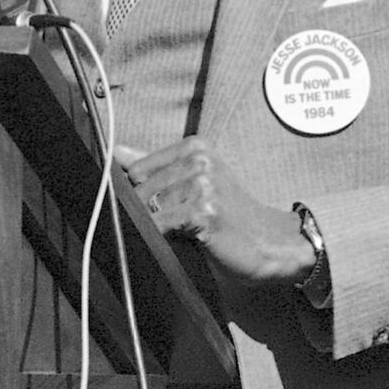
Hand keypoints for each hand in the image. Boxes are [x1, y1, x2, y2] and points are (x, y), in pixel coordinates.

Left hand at [118, 137, 314, 289]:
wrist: (272, 242)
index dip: (137, 193)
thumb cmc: (231, 215)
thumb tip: (116, 151)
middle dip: (145, 211)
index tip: (152, 207)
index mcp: (195, 146)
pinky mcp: (204, 211)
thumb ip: (156, 167)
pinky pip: (160, 225)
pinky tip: (185, 240)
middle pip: (139, 188)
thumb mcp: (195, 181)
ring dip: (155, 226)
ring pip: (147, 208)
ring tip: (182, 233)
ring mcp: (202, 184)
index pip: (136, 168)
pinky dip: (163, 238)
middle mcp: (198, 159)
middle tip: (171, 226)